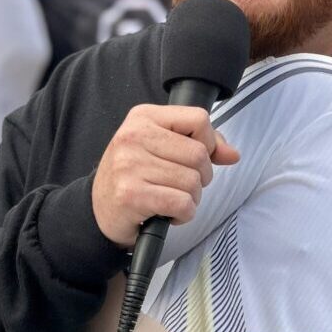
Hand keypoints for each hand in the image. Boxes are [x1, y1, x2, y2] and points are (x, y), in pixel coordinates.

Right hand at [91, 105, 239, 246]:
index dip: (208, 143)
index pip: (198, 119)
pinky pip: (183, 204)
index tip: (195, 158)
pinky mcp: (131, 194)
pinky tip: (168, 213)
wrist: (98, 209)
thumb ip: (200, 144)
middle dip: (201, 176)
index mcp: (143, 116)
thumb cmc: (135, 175)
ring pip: (193, 182)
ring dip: (191, 198)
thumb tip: (233, 154)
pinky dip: (184, 214)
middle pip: (199, 154)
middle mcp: (134, 136)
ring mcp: (130, 165)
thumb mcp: (161, 147)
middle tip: (181, 184)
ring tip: (171, 198)